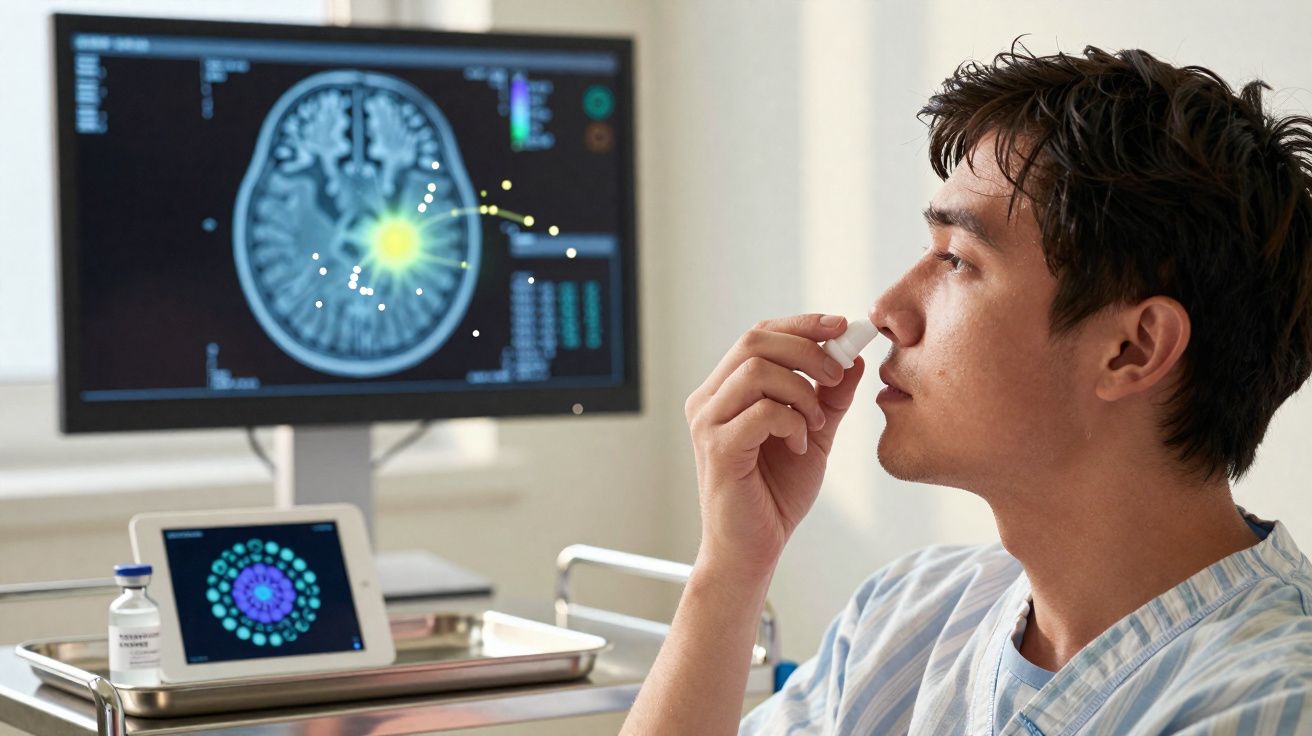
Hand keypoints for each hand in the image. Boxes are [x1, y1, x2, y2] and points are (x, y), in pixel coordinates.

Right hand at [684, 314, 865, 579]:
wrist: (753, 550)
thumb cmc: (774, 495)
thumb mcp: (813, 436)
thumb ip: (829, 399)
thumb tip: (852, 359)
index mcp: (725, 391)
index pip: (758, 335)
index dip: (801, 325)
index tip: (841, 326)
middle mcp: (708, 401)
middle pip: (754, 341)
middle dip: (806, 349)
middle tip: (837, 373)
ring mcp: (708, 423)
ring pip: (757, 371)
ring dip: (801, 390)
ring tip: (816, 423)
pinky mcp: (719, 449)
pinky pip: (762, 411)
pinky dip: (793, 421)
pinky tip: (801, 445)